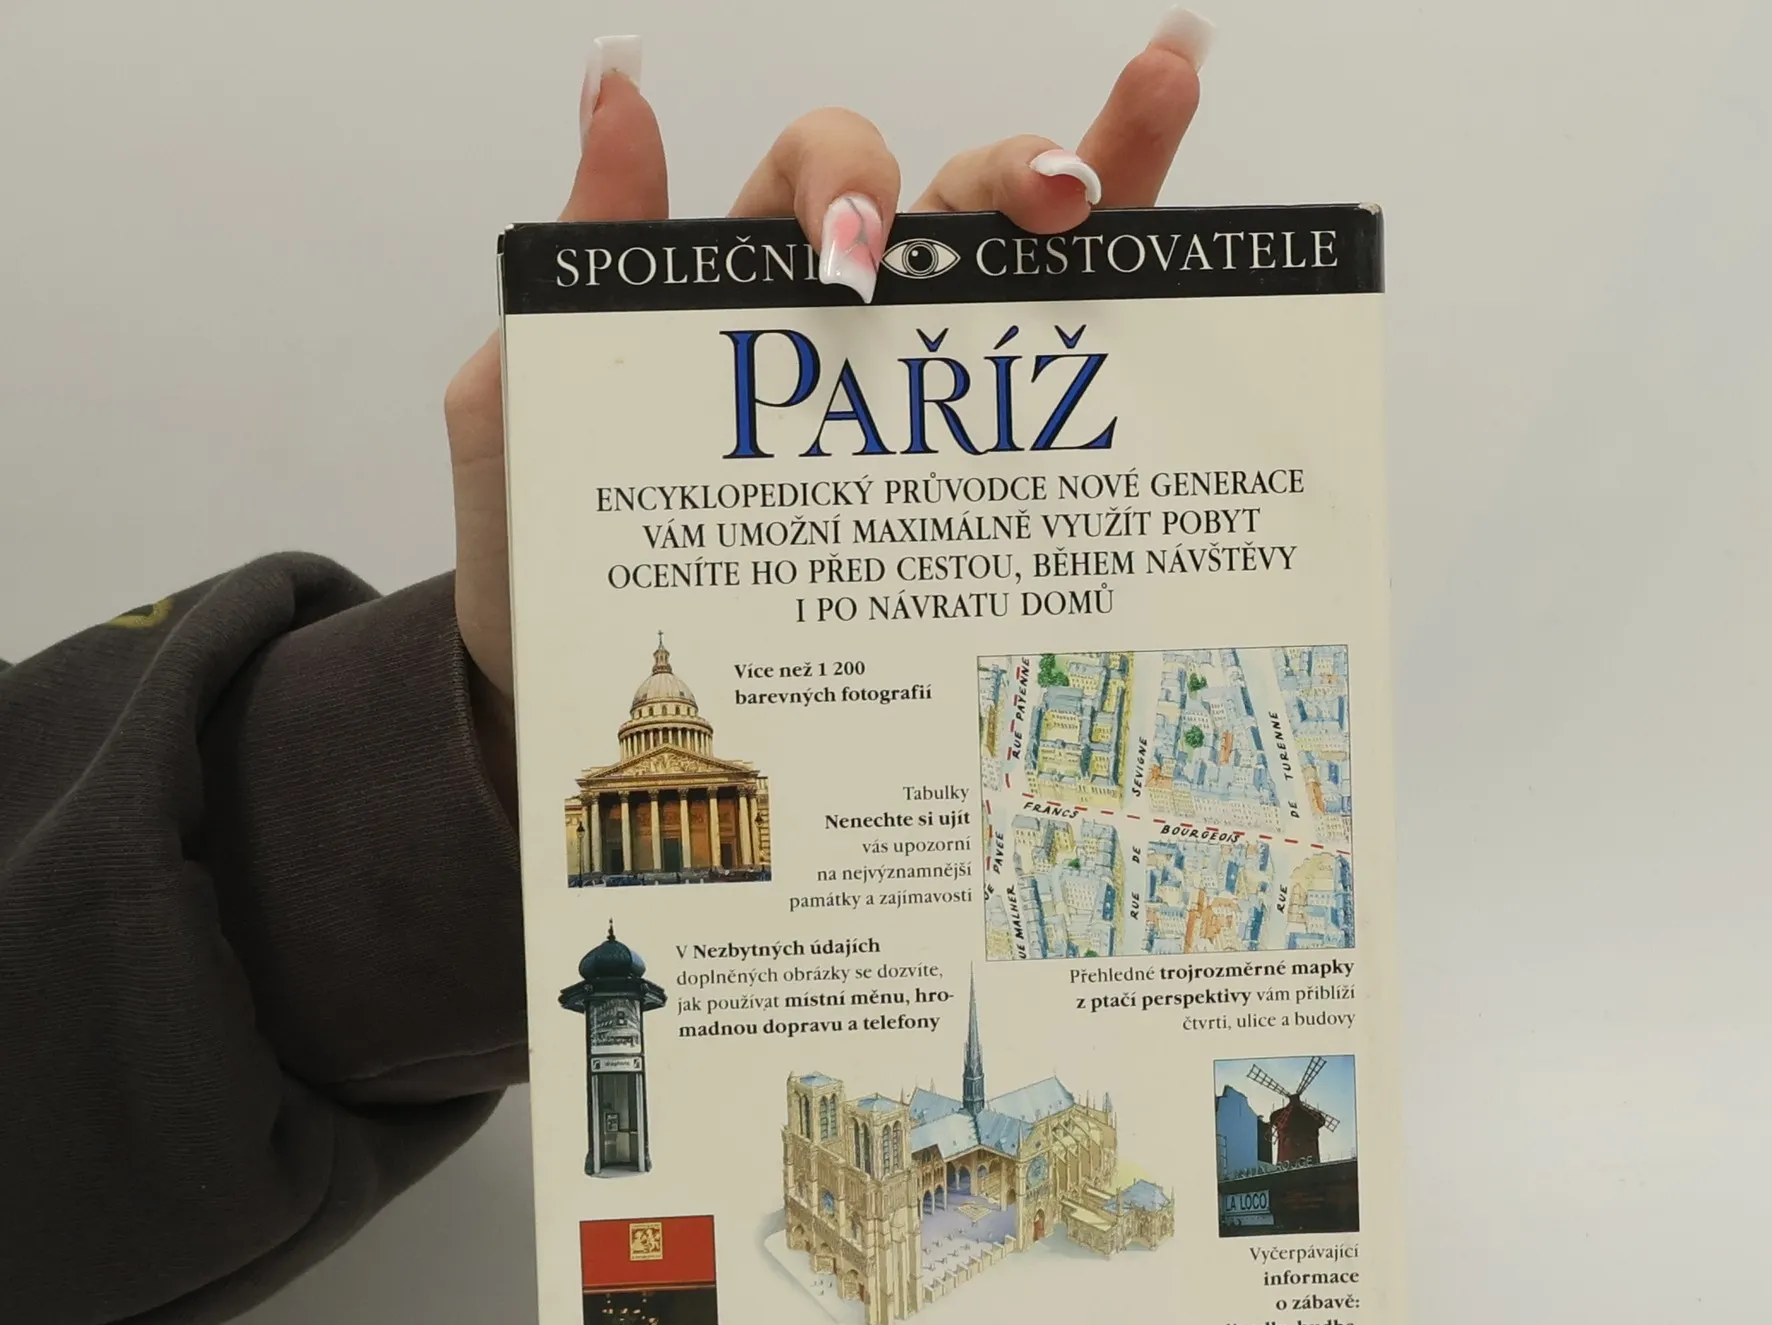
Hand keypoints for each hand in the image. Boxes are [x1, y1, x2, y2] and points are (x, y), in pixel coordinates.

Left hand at [443, 13, 1209, 793]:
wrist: (586, 715)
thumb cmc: (549, 578)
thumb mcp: (526, 423)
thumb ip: (574, 278)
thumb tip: (617, 96)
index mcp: (735, 294)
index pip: (810, 181)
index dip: (846, 183)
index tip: (855, 259)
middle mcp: (839, 332)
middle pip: (942, 203)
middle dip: (999, 174)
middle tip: (1045, 205)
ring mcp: (913, 407)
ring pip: (1015, 268)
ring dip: (1098, 173)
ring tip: (1157, 102)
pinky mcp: (960, 490)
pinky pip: (1047, 392)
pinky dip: (1126, 300)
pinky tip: (1178, 227)